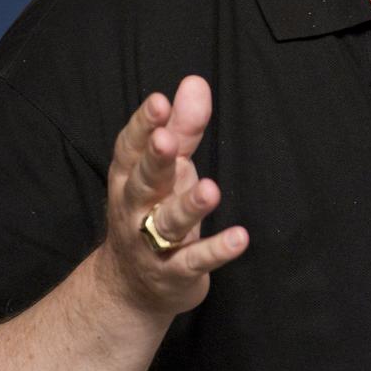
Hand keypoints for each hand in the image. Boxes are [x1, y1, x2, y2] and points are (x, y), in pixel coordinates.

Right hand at [97, 75, 248, 317]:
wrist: (130, 288)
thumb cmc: (152, 210)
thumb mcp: (167, 167)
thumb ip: (183, 126)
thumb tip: (195, 81)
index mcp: (130, 177)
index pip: (131, 148)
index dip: (143, 124)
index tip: (159, 101)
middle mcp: (136, 208)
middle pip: (144, 181)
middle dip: (154, 161)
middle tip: (166, 140)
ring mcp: (152, 244)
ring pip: (168, 222)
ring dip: (188, 205)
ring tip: (210, 189)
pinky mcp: (175, 272)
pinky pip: (195, 260)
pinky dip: (217, 250)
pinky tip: (240, 237)